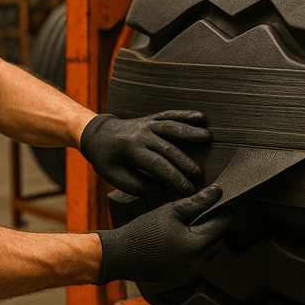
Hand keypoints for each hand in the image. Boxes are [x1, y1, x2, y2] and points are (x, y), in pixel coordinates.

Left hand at [80, 111, 210, 196]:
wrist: (97, 134)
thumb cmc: (107, 159)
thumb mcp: (116, 177)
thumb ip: (139, 185)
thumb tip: (164, 189)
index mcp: (130, 150)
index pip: (157, 165)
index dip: (174, 178)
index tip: (188, 190)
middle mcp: (140, 134)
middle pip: (168, 148)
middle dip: (186, 163)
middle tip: (200, 176)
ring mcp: (147, 123)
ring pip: (171, 126)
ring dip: (190, 132)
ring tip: (208, 138)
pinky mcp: (152, 118)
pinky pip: (170, 115)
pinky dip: (186, 114)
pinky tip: (202, 117)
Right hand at [95, 185, 230, 285]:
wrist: (119, 256)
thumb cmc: (142, 231)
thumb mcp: (170, 211)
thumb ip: (197, 202)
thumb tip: (217, 191)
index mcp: (194, 245)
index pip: (223, 224)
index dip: (224, 209)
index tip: (220, 198)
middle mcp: (196, 264)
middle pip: (221, 240)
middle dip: (218, 224)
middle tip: (209, 208)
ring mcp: (190, 274)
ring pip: (212, 252)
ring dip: (210, 237)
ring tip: (196, 222)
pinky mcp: (183, 278)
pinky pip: (200, 262)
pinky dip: (199, 249)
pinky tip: (185, 237)